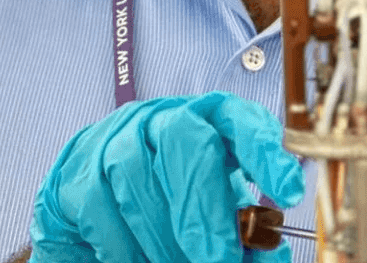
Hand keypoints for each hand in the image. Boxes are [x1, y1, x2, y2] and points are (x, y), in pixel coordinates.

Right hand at [30, 92, 304, 262]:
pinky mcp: (76, 170)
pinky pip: (97, 203)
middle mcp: (162, 118)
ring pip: (136, 172)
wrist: (97, 206)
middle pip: (185, 137)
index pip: (241, 119)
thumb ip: (244, 235)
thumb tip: (273, 257)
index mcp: (208, 120)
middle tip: (218, 258)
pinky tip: (137, 260)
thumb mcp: (216, 215)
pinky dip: (122, 245)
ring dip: (160, 234)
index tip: (289, 190)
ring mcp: (115, 138)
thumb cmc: (170, 206)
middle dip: (203, 203)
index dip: (265, 150)